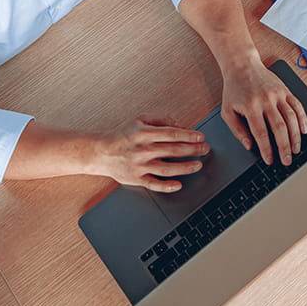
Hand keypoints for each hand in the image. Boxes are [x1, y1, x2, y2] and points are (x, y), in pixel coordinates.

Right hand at [89, 115, 209, 191]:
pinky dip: (167, 186)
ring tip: (198, 165)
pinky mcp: (136, 179)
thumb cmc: (123, 135)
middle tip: (205, 149)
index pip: (172, 134)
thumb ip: (161, 120)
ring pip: (167, 168)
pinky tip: (178, 185)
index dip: (189, 135)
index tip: (201, 137)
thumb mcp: (140, 120)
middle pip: (173, 150)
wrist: (101, 152)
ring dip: (185, 167)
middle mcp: (143, 150)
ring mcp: (139, 166)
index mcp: (144, 133)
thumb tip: (180, 125)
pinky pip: (154, 184)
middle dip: (193, 150)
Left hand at [220, 59, 306, 164]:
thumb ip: (237, 130)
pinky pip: (298, 106)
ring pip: (292, 118)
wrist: (242, 65)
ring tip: (296, 149)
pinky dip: (303, 119)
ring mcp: (278, 94)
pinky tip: (303, 130)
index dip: (267, 149)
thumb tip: (249, 145)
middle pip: (280, 127)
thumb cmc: (234, 89)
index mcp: (251, 106)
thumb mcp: (227, 111)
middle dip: (284, 147)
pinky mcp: (286, 90)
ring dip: (296, 136)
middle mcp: (266, 100)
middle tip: (287, 160)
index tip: (270, 160)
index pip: (261, 133)